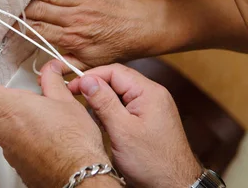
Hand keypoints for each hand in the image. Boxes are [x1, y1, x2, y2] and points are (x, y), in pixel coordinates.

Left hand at [0, 63, 111, 187]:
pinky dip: (28, 138)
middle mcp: (4, 129)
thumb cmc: (72, 140)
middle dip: (15, 102)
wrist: (78, 173)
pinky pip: (17, 145)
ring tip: (49, 121)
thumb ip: (52, 81)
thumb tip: (50, 71)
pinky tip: (48, 138)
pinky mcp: (17, 164)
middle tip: (37, 99)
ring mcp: (9, 149)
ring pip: (9, 127)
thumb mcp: (65, 100)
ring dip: (23, 121)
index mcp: (10, 107)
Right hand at [24, 0, 165, 68]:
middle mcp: (74, 17)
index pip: (37, 30)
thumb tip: (42, 71)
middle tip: (9, 3)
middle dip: (21, 6)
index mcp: (72, 38)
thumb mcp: (90, 64)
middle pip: (37, 8)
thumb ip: (64, 65)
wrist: (141, 27)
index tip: (10, 23)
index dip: (20, 26)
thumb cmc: (116, 46)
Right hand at [68, 63, 201, 187]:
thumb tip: (86, 80)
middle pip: (117, 81)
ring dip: (104, 103)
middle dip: (97, 90)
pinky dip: (113, 113)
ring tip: (95, 120)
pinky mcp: (150, 118)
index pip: (114, 71)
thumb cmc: (153, 162)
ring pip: (120, 94)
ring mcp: (153, 106)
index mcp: (149, 92)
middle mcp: (153, 94)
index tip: (73, 87)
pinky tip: (106, 127)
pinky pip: (126, 107)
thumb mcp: (122, 131)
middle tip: (78, 102)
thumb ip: (104, 102)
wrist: (175, 185)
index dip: (91, 77)